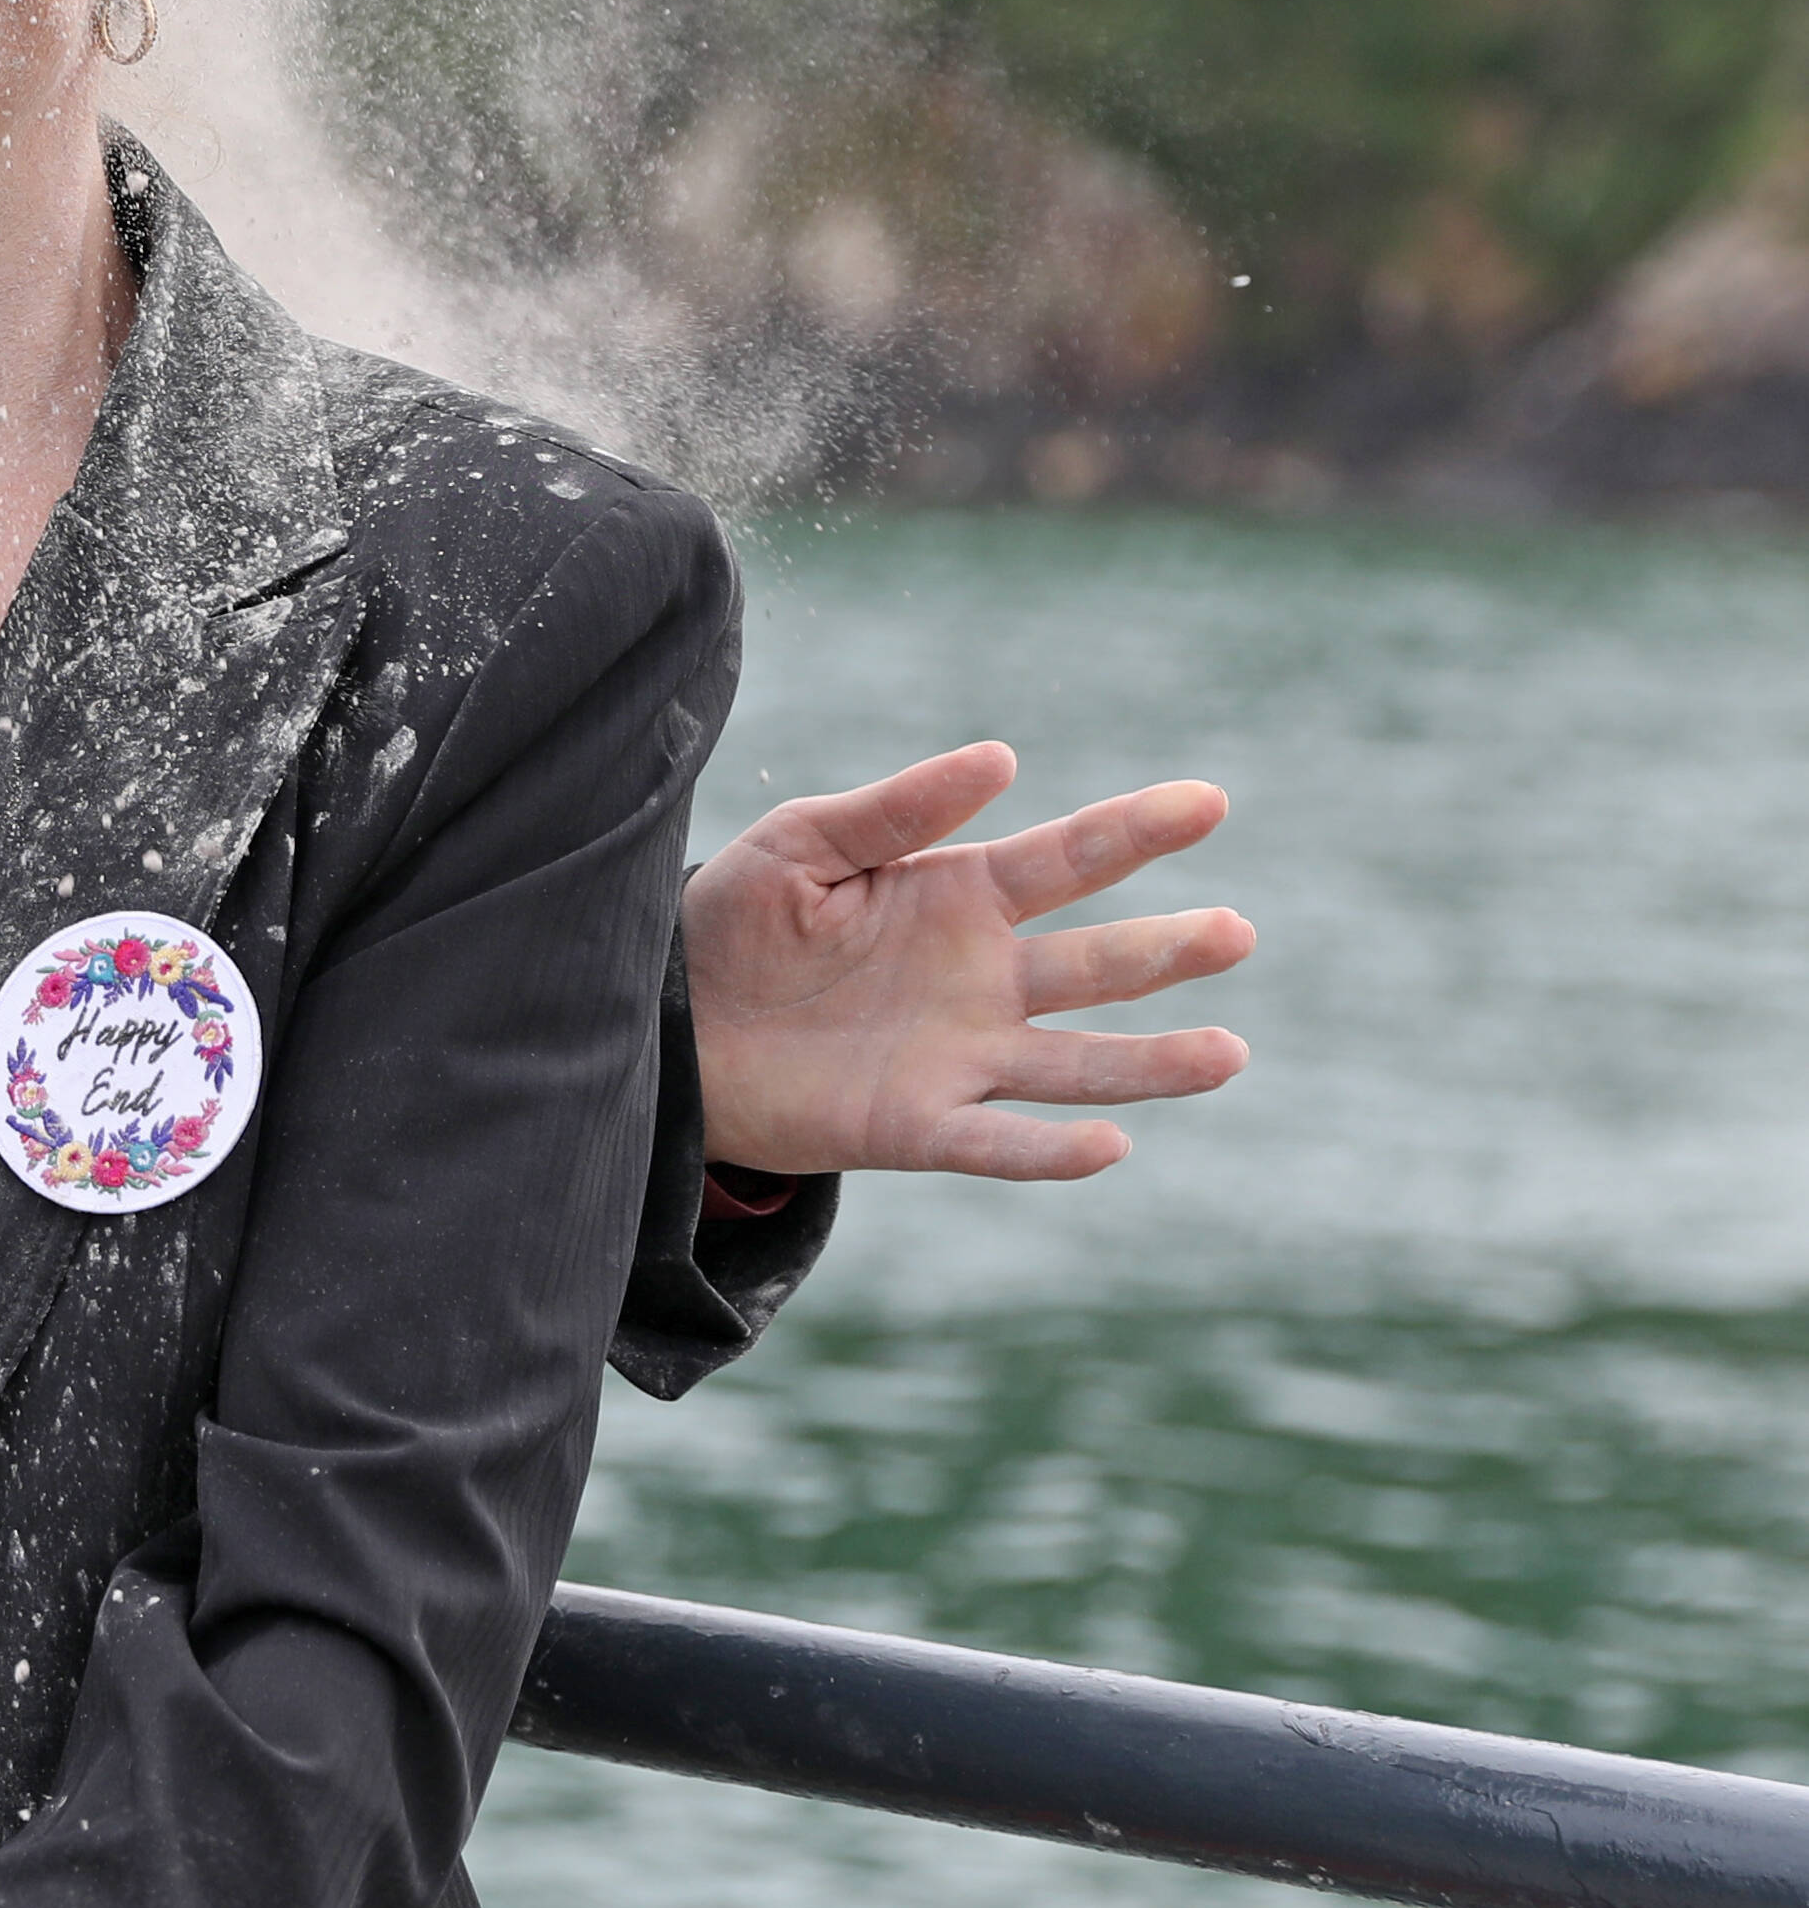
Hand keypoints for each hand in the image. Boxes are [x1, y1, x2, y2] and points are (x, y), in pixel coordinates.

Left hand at [685, 744, 1253, 1180]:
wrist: (671, 1023)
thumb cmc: (737, 921)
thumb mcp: (804, 843)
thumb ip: (898, 808)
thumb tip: (1001, 756)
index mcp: (962, 898)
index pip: (1069, 860)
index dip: (1135, 830)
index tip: (1207, 801)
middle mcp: (983, 980)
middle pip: (1096, 964)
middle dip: (1167, 950)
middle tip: (1236, 931)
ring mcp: (961, 1056)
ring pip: (1077, 1063)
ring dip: (1151, 1064)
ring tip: (1227, 1054)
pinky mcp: (918, 1126)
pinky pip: (998, 1142)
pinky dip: (1051, 1150)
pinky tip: (1110, 1146)